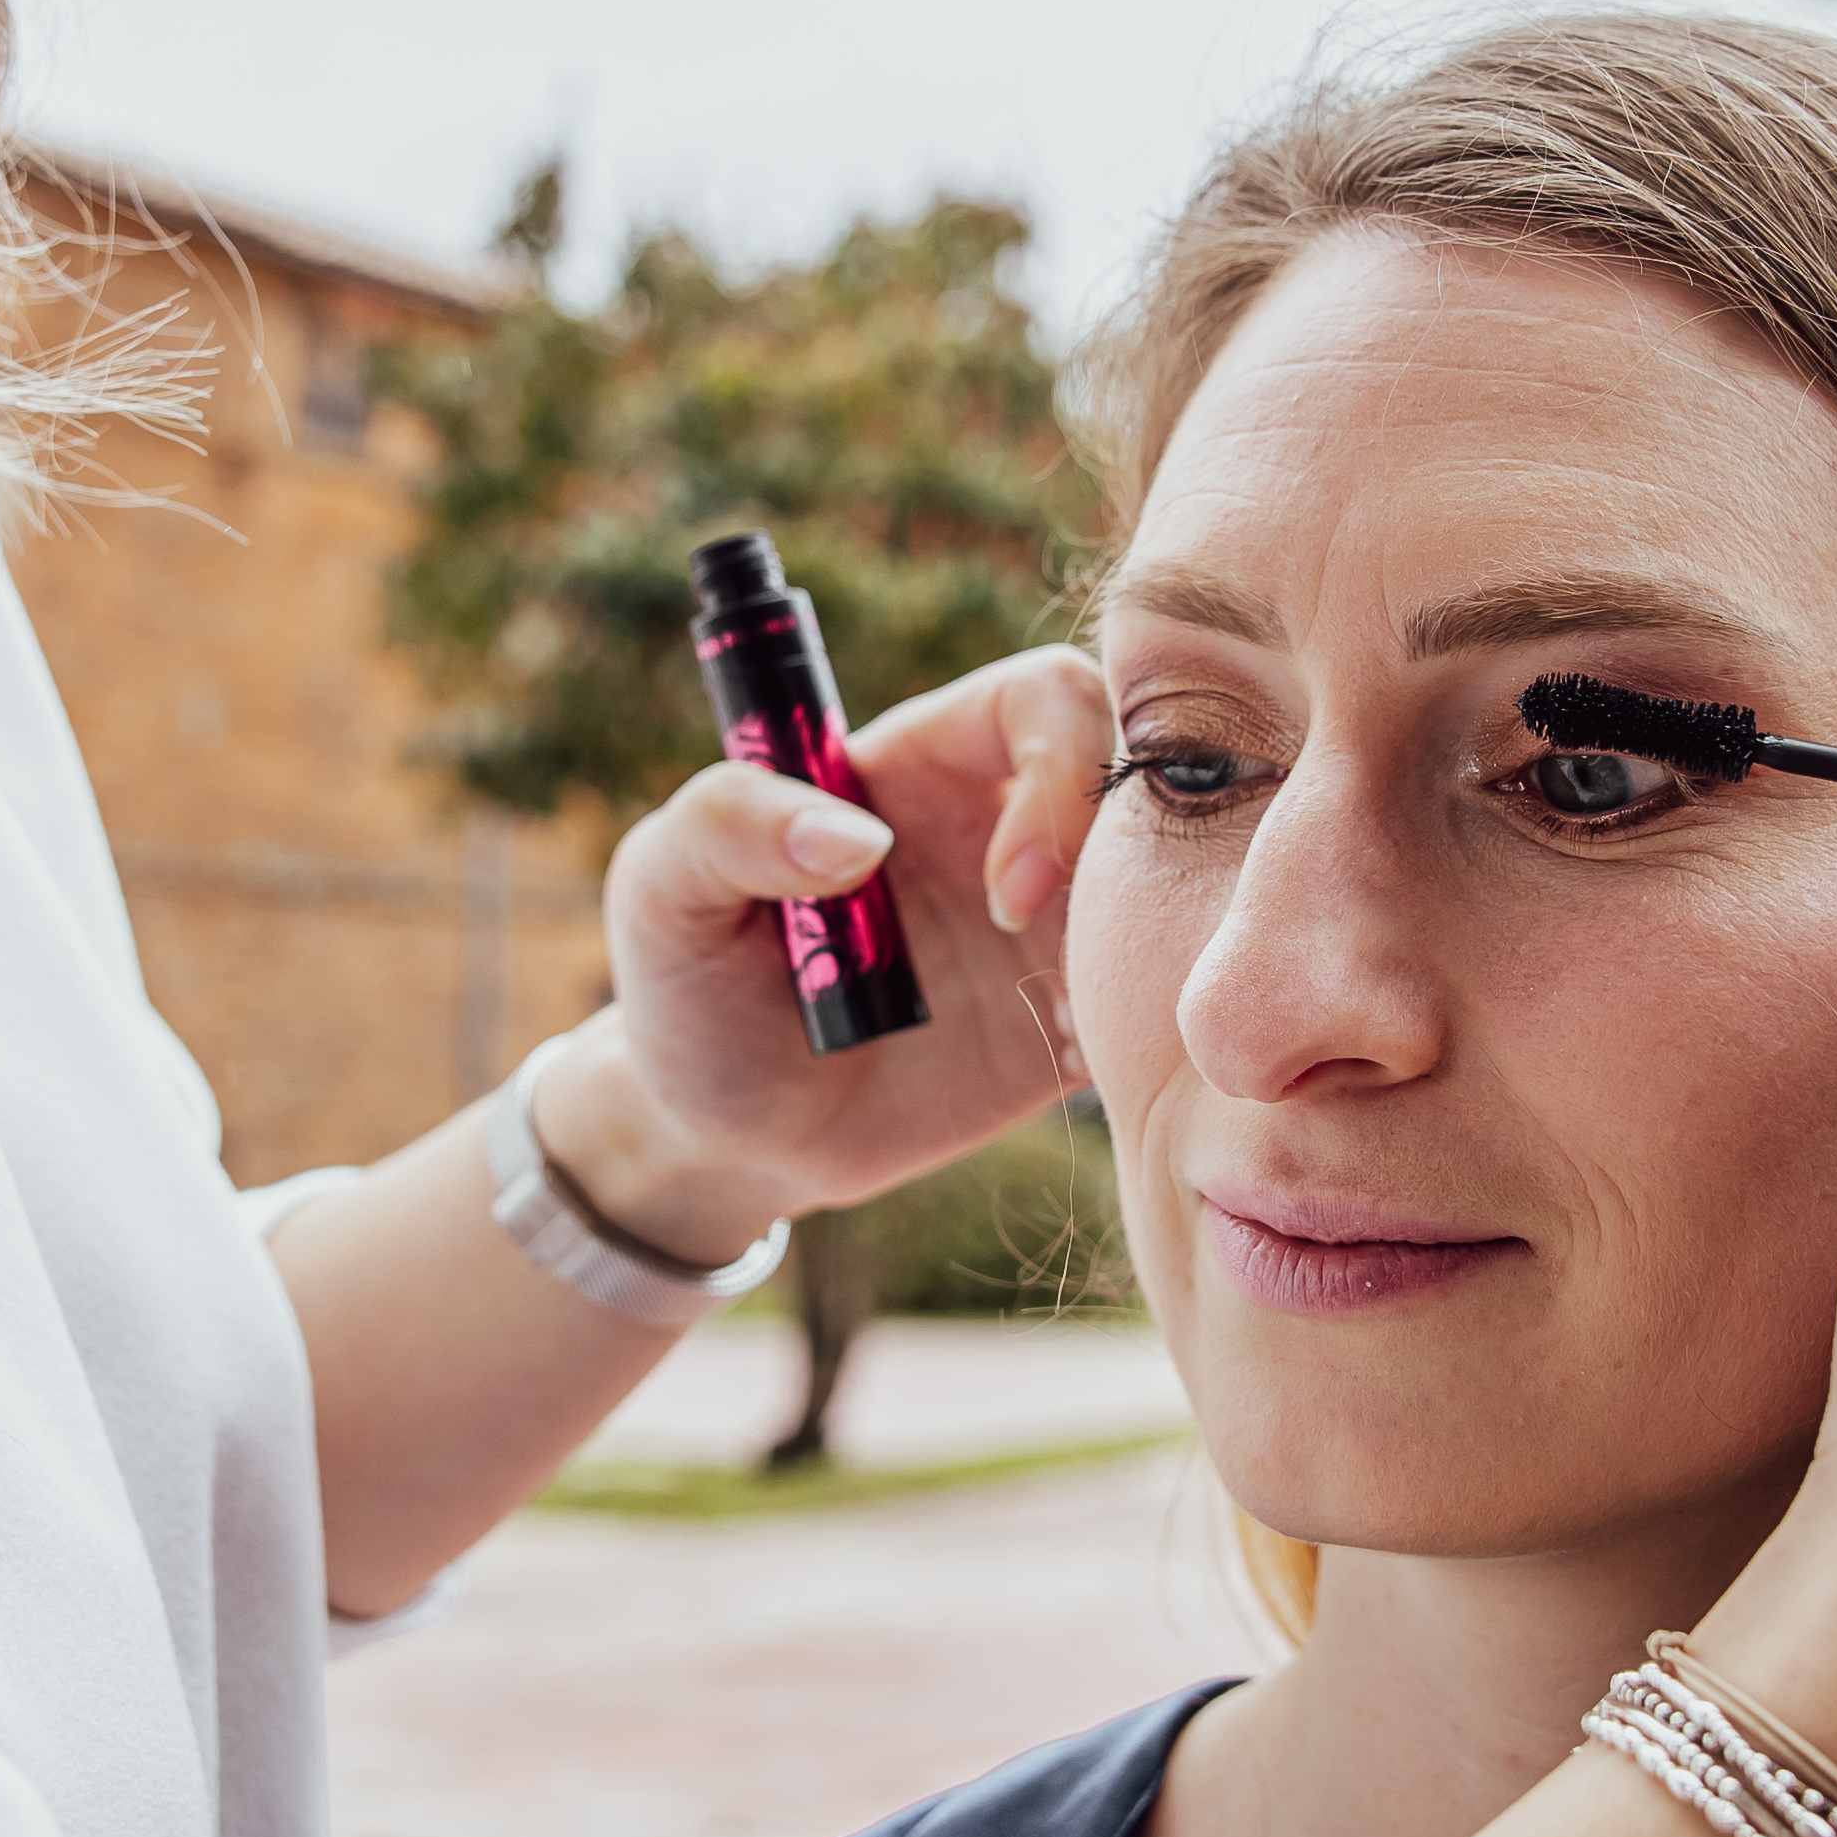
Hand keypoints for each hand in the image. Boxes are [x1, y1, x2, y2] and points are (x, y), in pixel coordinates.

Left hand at [529, 648, 1116, 1260]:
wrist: (721, 1137)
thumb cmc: (687, 987)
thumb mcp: (662, 890)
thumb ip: (727, 826)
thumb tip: (854, 837)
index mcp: (925, 766)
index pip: (1047, 699)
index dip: (1060, 768)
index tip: (1007, 891)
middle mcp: (1011, 829)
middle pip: (1148, 774)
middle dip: (1143, 849)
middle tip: (1069, 956)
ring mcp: (1055, 927)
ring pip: (1174, 882)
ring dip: (1168, 936)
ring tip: (1093, 1019)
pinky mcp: (1075, 1023)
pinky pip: (1163, 996)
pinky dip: (1164, 1017)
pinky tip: (1101, 1060)